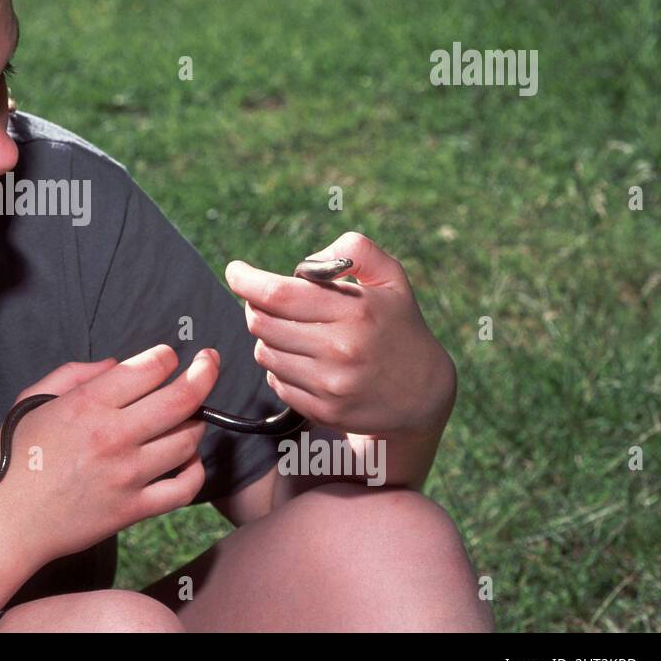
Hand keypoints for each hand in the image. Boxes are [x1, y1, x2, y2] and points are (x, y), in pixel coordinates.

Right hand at [0, 343, 217, 569]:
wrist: (5, 522)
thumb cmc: (14, 458)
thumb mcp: (33, 399)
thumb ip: (76, 373)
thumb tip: (119, 364)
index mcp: (87, 405)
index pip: (149, 368)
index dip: (167, 355)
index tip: (169, 356)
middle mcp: (113, 436)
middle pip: (183, 398)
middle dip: (205, 372)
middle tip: (209, 362)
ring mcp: (128, 475)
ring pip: (188, 439)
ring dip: (195, 422)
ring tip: (187, 417)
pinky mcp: (134, 510)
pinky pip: (185, 487)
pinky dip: (195, 470)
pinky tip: (187, 459)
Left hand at [224, 231, 455, 437]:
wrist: (423, 393)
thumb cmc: (398, 325)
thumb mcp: (391, 278)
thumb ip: (355, 250)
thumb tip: (309, 262)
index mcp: (355, 311)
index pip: (278, 294)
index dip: (246, 280)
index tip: (236, 271)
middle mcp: (341, 350)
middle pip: (262, 323)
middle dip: (255, 306)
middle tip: (268, 300)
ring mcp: (331, 384)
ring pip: (264, 353)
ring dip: (268, 337)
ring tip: (294, 331)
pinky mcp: (323, 410)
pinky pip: (276, 381)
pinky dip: (280, 366)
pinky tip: (304, 359)